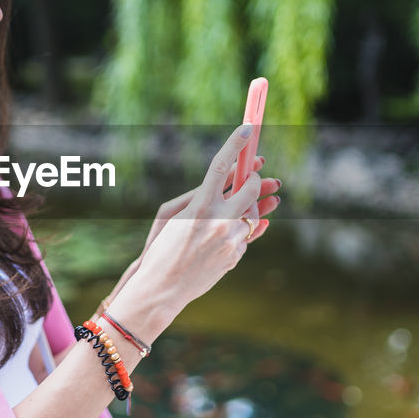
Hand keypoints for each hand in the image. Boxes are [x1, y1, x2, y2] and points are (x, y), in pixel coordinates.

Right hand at [120, 124, 278, 326]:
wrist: (163, 287)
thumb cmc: (163, 248)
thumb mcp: (175, 217)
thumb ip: (202, 199)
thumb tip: (231, 187)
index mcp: (199, 206)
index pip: (221, 167)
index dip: (235, 145)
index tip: (247, 129)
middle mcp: (218, 221)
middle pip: (249, 188)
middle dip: (255, 180)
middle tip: (256, 175)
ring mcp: (229, 240)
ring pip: (254, 215)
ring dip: (254, 208)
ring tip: (255, 205)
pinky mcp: (235, 256)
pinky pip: (248, 237)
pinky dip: (245, 232)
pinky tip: (239, 231)